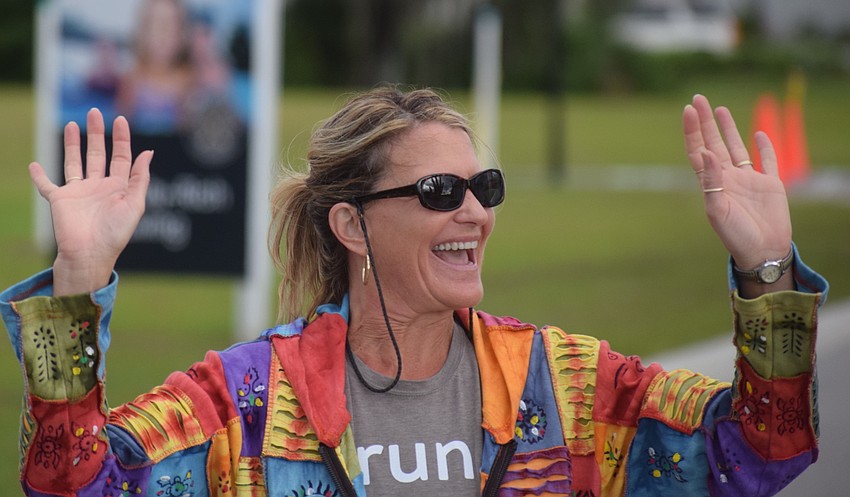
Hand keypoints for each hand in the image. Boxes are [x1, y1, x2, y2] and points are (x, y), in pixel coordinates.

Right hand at [29, 108, 152, 295]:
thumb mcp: (135, 204)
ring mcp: (78, 192)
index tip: (121, 120)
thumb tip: (148, 153)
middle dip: (97, 133)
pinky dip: (39, 175)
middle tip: (95, 112)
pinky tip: (34, 164)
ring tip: (72, 125)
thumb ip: (140, 178)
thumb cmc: (115, 232)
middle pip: (97, 154)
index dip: (122, 139)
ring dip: (72, 144)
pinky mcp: (59, 200)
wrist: (90, 253)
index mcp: (118, 187)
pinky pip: (46, 184)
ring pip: (74, 162)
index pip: (120, 157)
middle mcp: (98, 187)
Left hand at [682, 95, 791, 279]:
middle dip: (705, 122)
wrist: (762, 252)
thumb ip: (710, 181)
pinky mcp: (770, 184)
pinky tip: (759, 134)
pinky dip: (764, 147)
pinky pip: (767, 161)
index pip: (698, 151)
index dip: (692, 131)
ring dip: (728, 129)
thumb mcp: (717, 210)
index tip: (688, 110)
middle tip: (698, 98)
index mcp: (712, 183)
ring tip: (719, 109)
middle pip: (714, 143)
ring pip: (736, 148)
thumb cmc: (735, 236)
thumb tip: (705, 152)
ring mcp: (749, 180)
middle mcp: (728, 178)